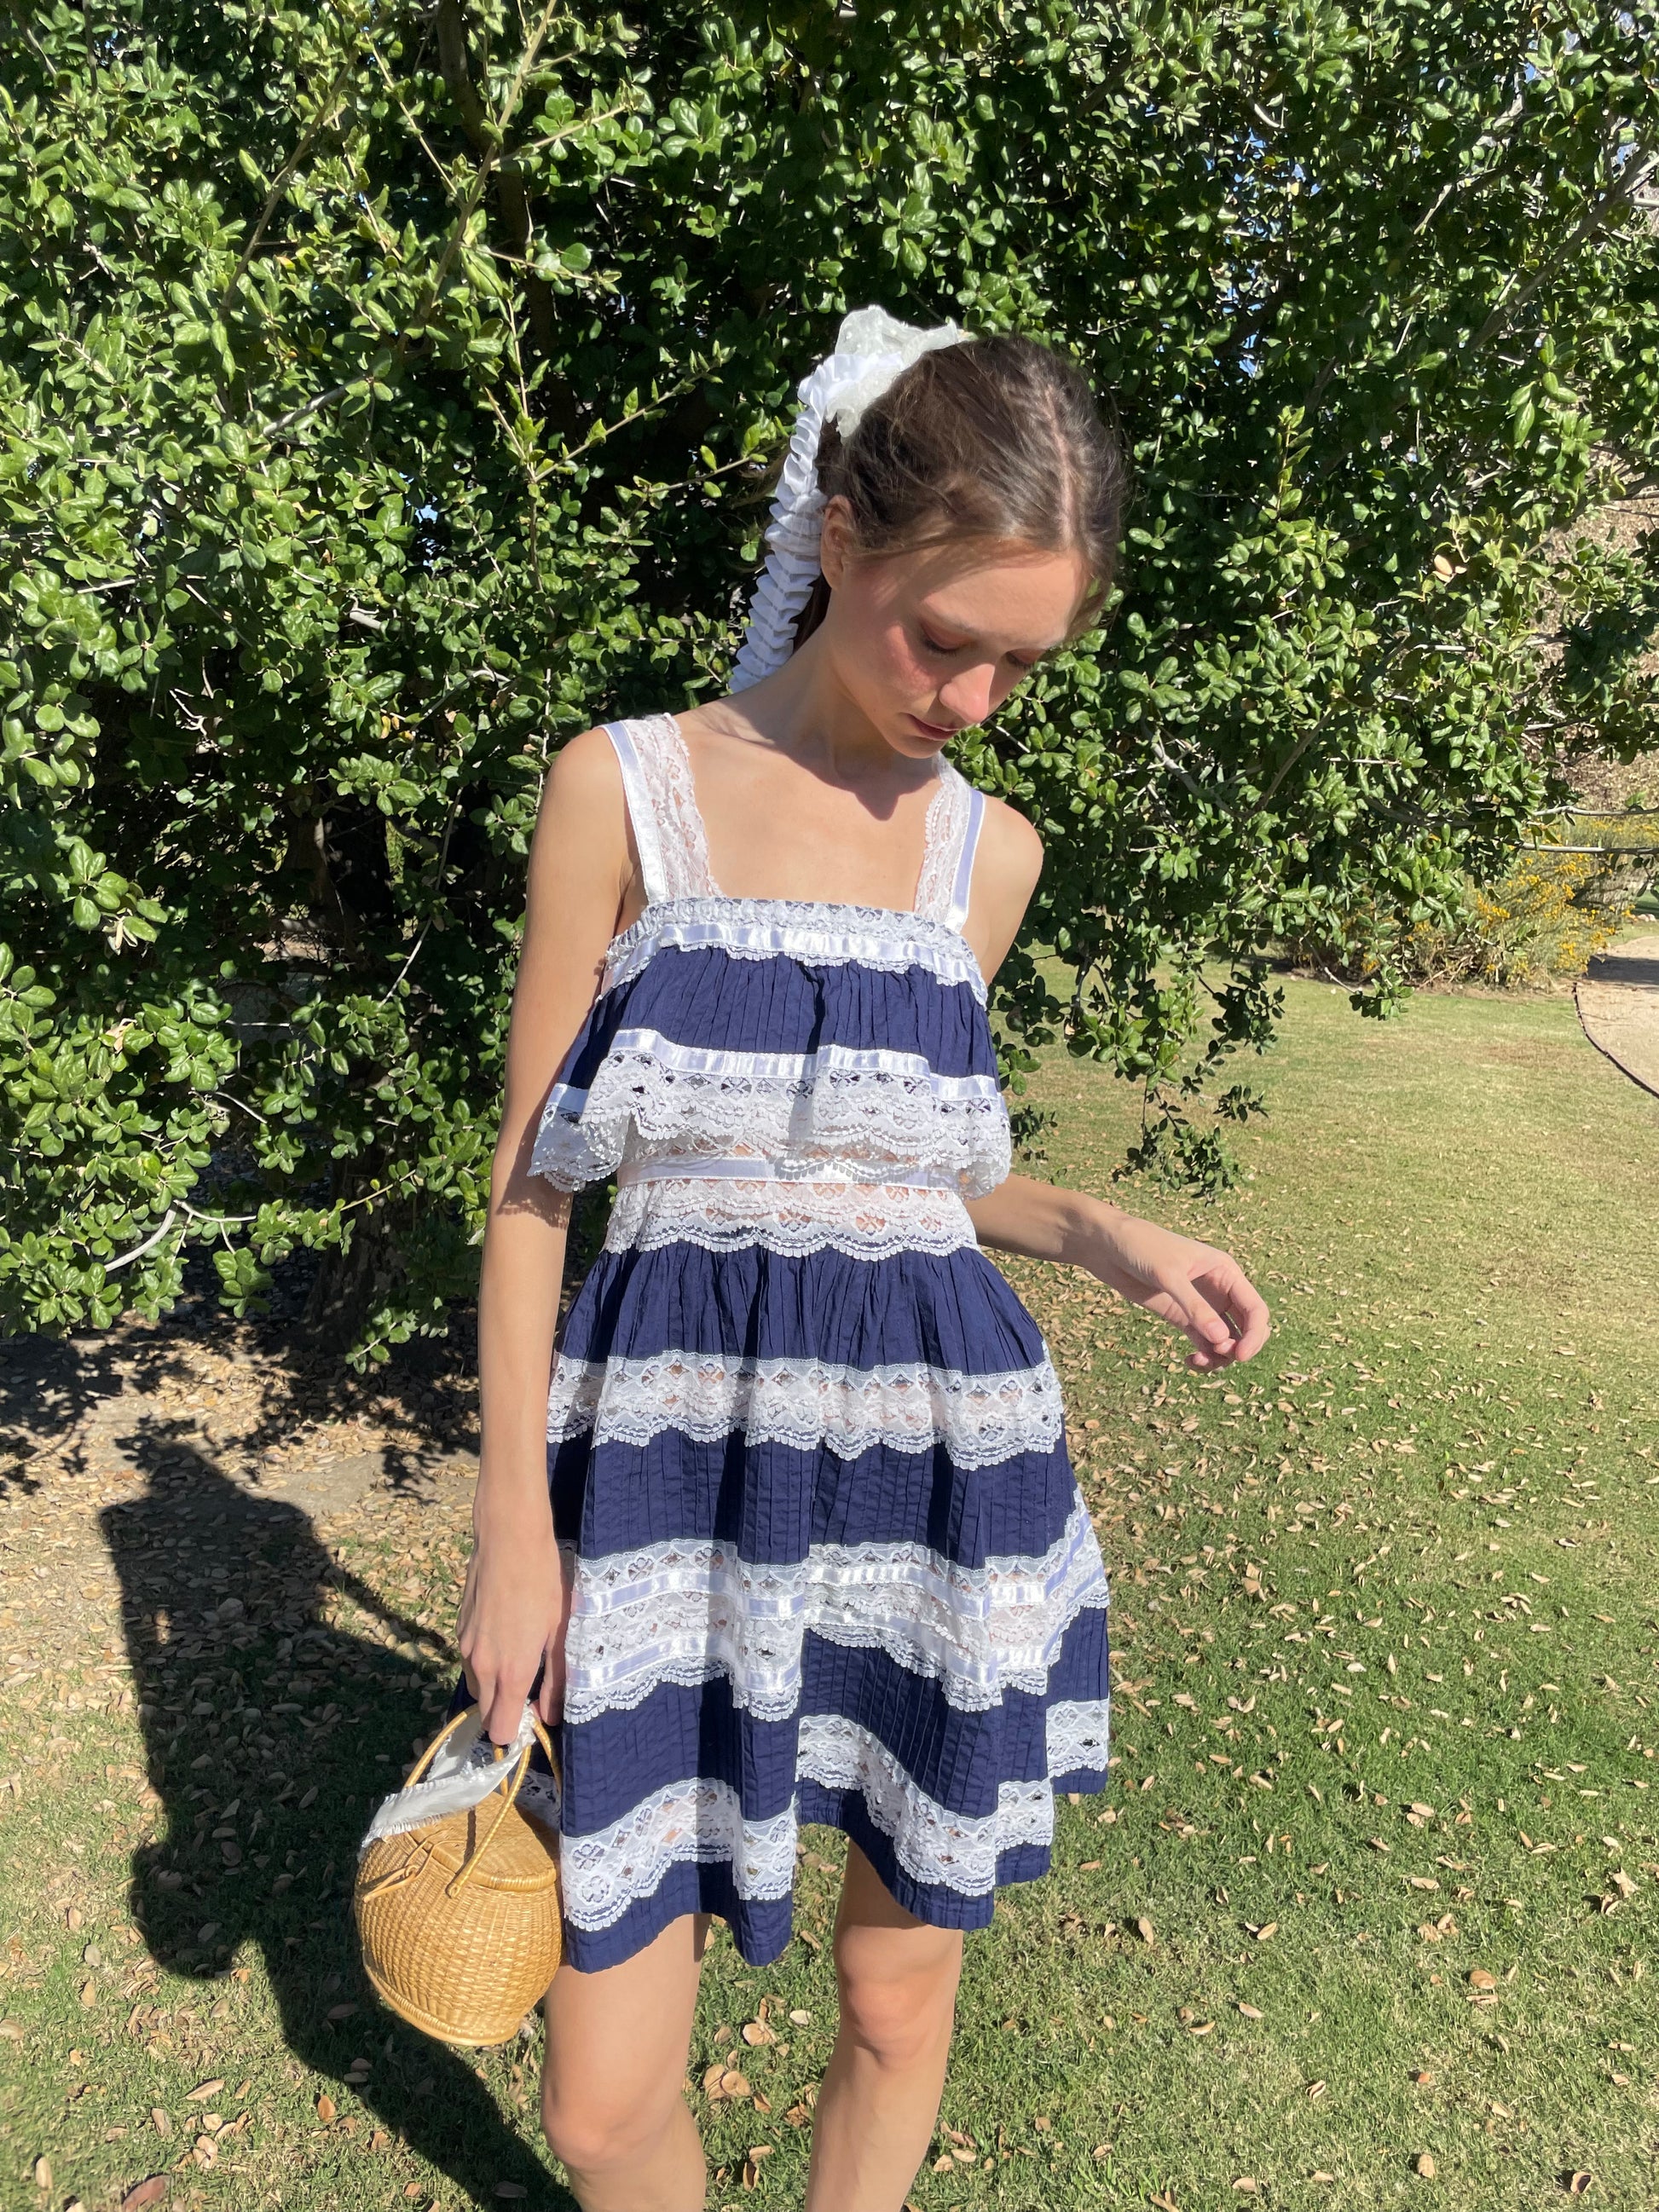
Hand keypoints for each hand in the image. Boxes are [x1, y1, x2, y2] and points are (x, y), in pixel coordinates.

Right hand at [456, 1490, 570, 1745]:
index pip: (499, 1729)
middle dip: (505, 1711)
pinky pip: (470, 1662)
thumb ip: (556, 1679)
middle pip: (485, 1712)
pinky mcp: (459, 1629)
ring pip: (477, 1686)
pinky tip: (506, 1637)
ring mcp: (465, 1647)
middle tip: (531, 1689)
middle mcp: (481, 1666)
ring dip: (494, 1686)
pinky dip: (485, 1663)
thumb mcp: (560, 1632)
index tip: (534, 1716)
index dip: (516, 1731)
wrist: (508, 1540)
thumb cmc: (543, 1583)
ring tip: (520, 1659)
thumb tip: (550, 1716)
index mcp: (509, 1671)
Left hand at [1081, 1206, 1269, 1370]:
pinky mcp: (1182, 1317)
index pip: (1255, 1309)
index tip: (1239, 1355)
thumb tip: (1221, 1340)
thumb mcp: (1168, 1275)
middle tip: (1217, 1356)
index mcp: (1226, 1272)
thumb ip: (1194, 1306)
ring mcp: (1201, 1306)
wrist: (1108, 1246)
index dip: (1254, 1335)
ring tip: (1198, 1361)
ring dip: (1221, 1357)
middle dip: (1239, 1348)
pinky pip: (1204, 1343)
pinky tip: (1190, 1362)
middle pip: (1247, 1328)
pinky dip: (1204, 1357)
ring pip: (1226, 1340)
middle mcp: (1219, 1290)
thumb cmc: (1141, 1248)